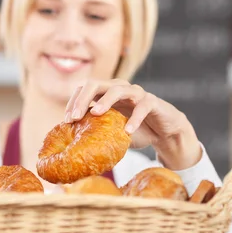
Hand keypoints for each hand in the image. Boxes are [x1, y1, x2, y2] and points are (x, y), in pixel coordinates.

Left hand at [64, 79, 201, 169]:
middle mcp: (119, 88)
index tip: (66, 121)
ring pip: (118, 88)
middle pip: (96, 84)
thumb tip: (72, 148)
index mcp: (106, 93)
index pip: (85, 89)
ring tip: (96, 114)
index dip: (74, 102)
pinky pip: (143, 106)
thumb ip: (96, 133)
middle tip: (74, 118)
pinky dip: (135, 118)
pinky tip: (128, 130)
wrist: (165, 132)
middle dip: (83, 99)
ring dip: (105, 100)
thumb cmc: (135, 130)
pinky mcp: (152, 101)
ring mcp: (136, 93)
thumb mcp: (112, 131)